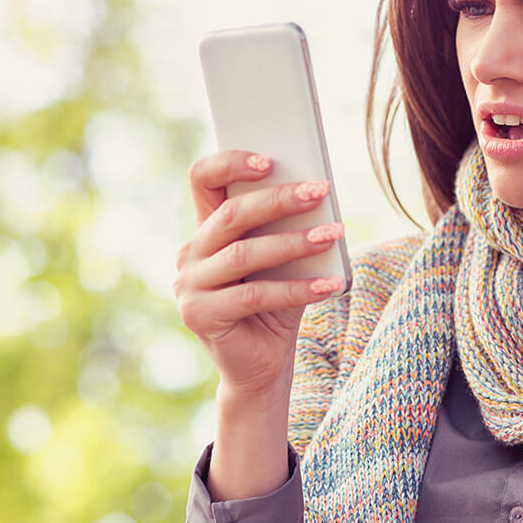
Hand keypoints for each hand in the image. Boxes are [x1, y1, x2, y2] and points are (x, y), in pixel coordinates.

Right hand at [174, 150, 345, 399]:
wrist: (263, 363)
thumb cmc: (276, 302)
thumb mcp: (283, 260)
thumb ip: (286, 228)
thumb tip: (318, 193)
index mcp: (206, 229)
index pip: (203, 179)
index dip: (231, 163)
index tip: (270, 159)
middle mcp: (190, 253)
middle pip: (231, 215)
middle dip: (279, 200)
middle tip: (320, 191)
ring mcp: (189, 286)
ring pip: (244, 254)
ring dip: (293, 242)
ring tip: (332, 234)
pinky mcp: (200, 316)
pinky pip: (254, 296)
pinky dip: (297, 289)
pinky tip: (330, 285)